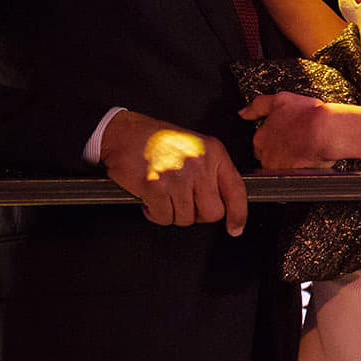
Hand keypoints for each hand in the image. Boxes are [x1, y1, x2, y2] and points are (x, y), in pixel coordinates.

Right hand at [99, 109, 247, 235]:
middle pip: (212, 212)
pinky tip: (150, 199)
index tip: (235, 228)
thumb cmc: (155, 139)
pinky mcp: (156, 187)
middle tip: (183, 202)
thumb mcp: (194, 147)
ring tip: (163, 195)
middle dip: (197, 214)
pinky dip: (156, 214)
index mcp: (213, 152)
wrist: (123, 132)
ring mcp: (178, 177)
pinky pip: (164, 217)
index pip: (236, 190)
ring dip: (173, 213)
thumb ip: (211, 171)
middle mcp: (199, 164)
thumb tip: (222, 202)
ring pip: (187, 218)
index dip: (238, 215)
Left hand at [237, 92, 336, 169]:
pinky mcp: (291, 177)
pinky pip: (291, 176)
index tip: (285, 135)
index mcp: (260, 138)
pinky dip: (298, 169)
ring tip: (303, 150)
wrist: (327, 132)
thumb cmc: (308, 115)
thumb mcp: (279, 100)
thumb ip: (258, 106)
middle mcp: (265, 155)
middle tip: (295, 142)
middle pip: (268, 157)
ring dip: (288, 161)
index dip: (274, 139)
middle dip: (279, 152)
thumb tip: (243, 113)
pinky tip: (307, 159)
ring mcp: (277, 168)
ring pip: (279, 167)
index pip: (260, 144)